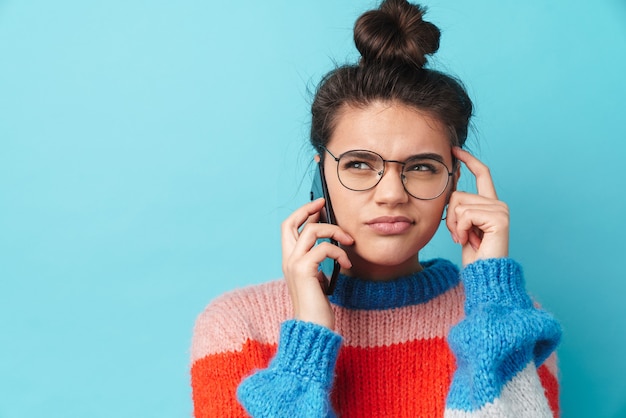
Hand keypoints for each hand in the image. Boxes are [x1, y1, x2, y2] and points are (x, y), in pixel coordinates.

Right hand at [281, 198, 353, 328]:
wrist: (312, 328)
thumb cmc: (317, 307)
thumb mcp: (316, 278)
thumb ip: (317, 262)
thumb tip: (328, 244)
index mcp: (289, 260)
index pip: (288, 227)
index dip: (301, 212)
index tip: (318, 205)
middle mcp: (288, 259)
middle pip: (290, 222)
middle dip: (308, 209)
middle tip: (325, 204)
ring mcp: (294, 264)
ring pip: (312, 230)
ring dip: (334, 231)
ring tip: (348, 241)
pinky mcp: (304, 270)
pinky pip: (324, 248)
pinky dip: (339, 252)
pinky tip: (346, 263)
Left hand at [446, 147, 508, 265]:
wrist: (484, 274)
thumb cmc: (472, 254)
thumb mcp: (461, 226)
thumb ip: (458, 207)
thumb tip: (449, 188)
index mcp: (490, 204)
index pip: (482, 174)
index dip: (468, 161)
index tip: (455, 150)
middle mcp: (498, 204)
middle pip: (458, 194)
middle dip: (450, 217)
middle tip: (461, 235)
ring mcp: (500, 210)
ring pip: (458, 204)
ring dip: (455, 225)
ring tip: (466, 239)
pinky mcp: (499, 218)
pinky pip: (465, 214)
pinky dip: (461, 229)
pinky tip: (470, 240)